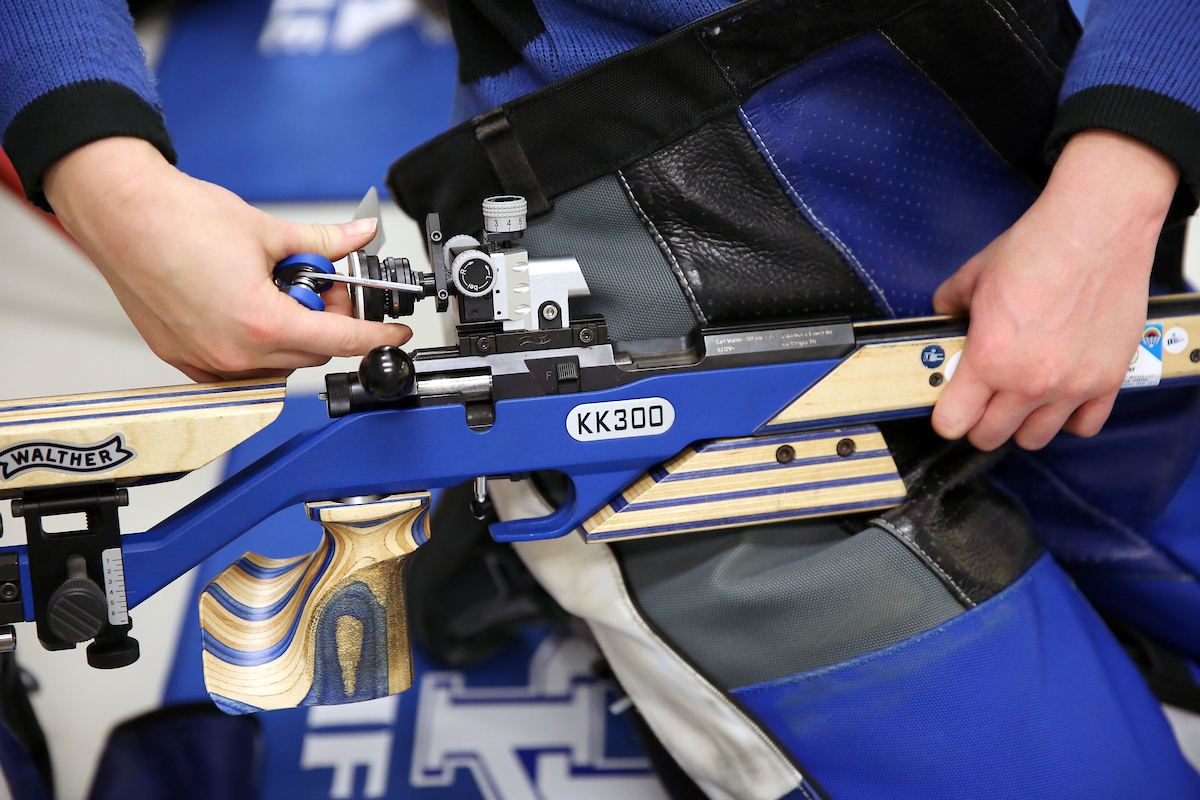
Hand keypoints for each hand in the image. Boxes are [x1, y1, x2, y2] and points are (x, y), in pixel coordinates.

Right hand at [43, 137, 409, 381]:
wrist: (118, 211)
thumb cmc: (177, 218)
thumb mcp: (268, 229)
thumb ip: (323, 241)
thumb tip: (358, 235)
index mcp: (261, 323)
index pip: (340, 340)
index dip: (376, 337)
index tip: (394, 334)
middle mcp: (233, 352)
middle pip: (311, 353)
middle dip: (328, 321)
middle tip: (323, 285)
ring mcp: (205, 360)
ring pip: (277, 365)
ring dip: (292, 335)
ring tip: (280, 291)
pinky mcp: (182, 358)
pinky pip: (238, 369)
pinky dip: (257, 347)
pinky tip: (251, 310)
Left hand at [931, 130, 1178, 450]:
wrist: (1096, 227)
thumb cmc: (1040, 247)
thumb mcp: (973, 276)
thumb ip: (950, 305)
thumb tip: (944, 314)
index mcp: (989, 359)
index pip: (952, 423)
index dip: (946, 416)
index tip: (949, 408)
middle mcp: (1030, 381)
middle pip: (989, 436)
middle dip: (979, 422)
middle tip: (982, 401)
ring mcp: (1072, 385)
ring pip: (1034, 438)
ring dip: (1021, 423)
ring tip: (1019, 399)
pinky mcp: (1108, 379)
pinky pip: (1084, 426)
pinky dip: (1068, 418)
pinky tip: (1058, 398)